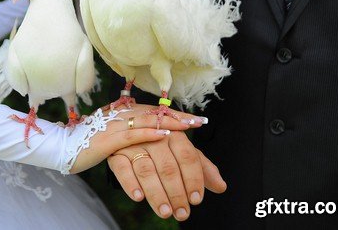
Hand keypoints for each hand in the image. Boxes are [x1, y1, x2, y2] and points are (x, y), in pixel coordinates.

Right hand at [70, 104, 203, 173]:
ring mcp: (115, 125)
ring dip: (169, 125)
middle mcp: (123, 115)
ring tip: (188, 127)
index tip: (199, 119)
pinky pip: (131, 135)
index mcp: (127, 113)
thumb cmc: (94, 142)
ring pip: (147, 123)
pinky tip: (163, 136)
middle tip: (200, 123)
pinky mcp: (107, 139)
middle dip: (179, 120)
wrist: (65, 147)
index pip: (158, 112)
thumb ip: (139, 134)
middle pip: (156, 115)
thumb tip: (162, 136)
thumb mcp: (118, 136)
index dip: (179, 115)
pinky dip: (148, 135)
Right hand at [108, 131, 226, 220]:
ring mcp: (134, 144)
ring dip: (156, 193)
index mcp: (174, 134)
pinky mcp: (116, 153)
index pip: (187, 157)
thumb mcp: (181, 151)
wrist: (125, 124)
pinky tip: (139, 197)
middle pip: (168, 167)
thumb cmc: (160, 142)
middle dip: (176, 193)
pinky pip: (123, 169)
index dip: (193, 179)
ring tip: (165, 212)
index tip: (196, 200)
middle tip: (182, 213)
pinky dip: (130, 184)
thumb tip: (221, 187)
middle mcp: (154, 136)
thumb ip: (201, 167)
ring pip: (146, 170)